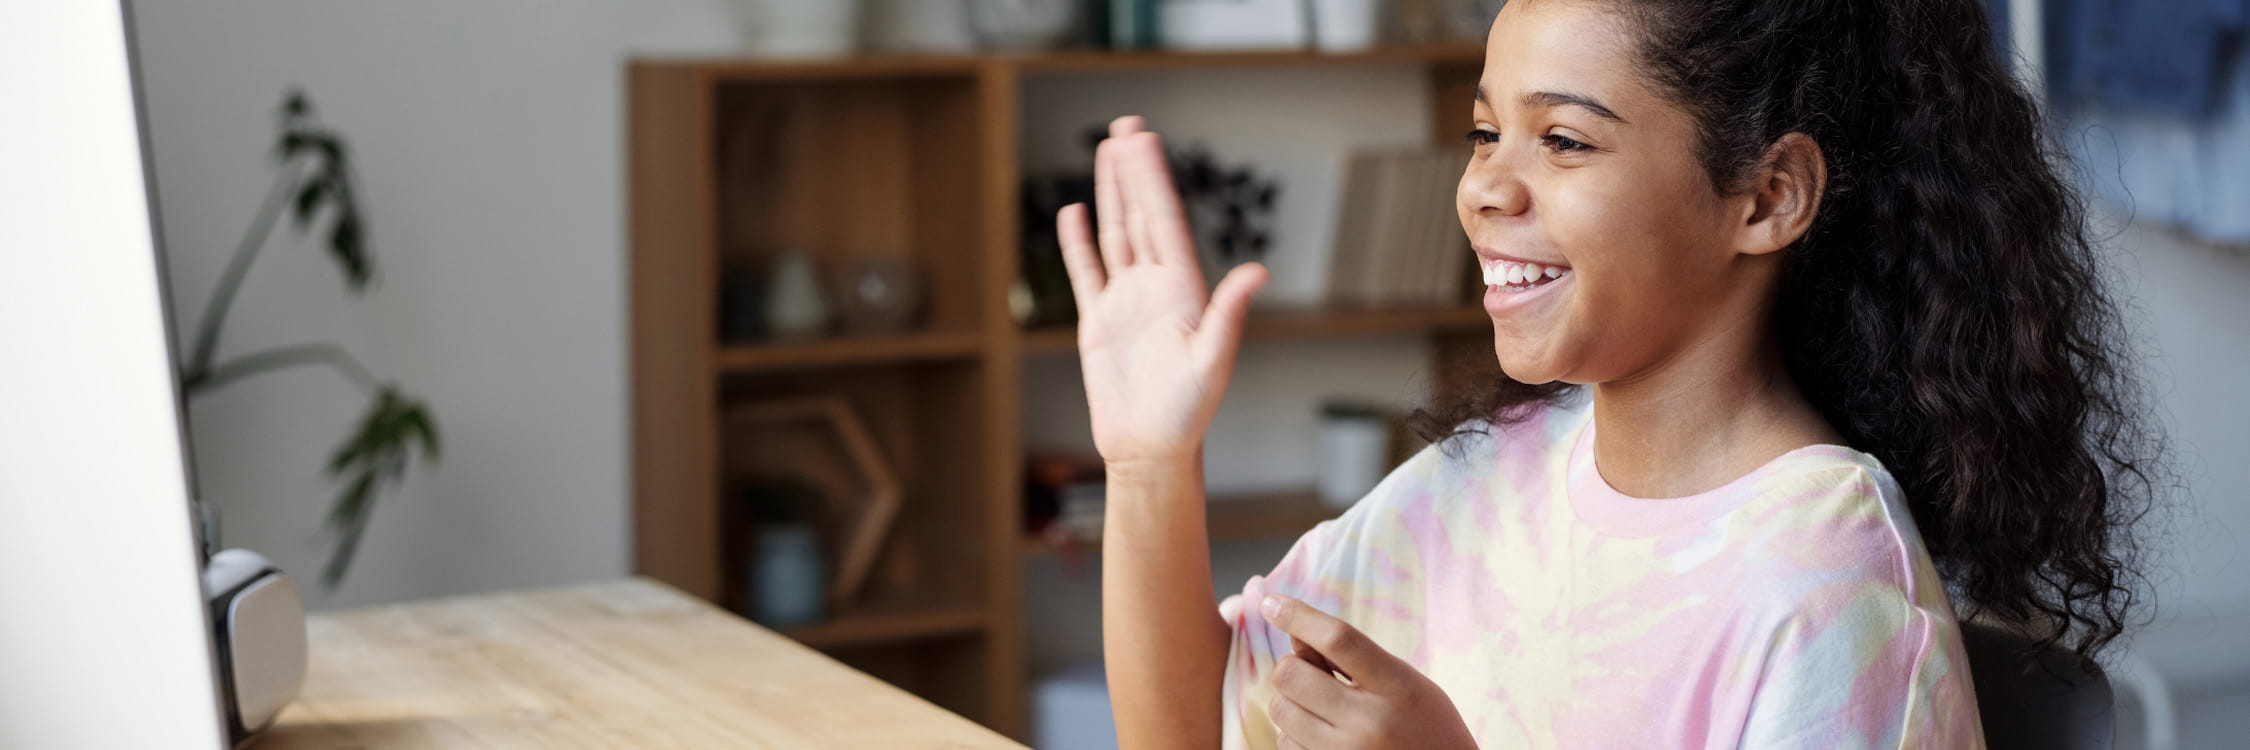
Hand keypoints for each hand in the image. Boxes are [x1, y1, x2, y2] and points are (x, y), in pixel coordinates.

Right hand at [1055, 116, 1268, 467]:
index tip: (1145, 141)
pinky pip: (1087, 273)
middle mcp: (1155, 288)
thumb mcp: (1212, 360)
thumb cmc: (1189, 413)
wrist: (1150, 450)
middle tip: (1126, 126)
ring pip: (1116, 235)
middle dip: (1134, 171)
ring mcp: (1126, 302)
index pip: (1165, 222)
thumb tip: (1258, 271)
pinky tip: (1076, 211)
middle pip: (1141, 216)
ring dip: (1112, 194)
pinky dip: (1078, 243)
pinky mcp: (1099, 322)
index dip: (1154, 179)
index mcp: (1183, 290)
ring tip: (1107, 152)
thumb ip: (1230, 313)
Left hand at [1261, 595, 1478, 749]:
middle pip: (1292, 674)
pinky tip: (1323, 736)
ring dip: (1291, 701)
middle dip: (1294, 667)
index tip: (1271, 603)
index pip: (1339, 639)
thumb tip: (1294, 631)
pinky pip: (1284, 743)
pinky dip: (1293, 734)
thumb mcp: (1404, 680)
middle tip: (1316, 676)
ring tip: (1323, 709)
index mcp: (1397, 687)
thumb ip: (1353, 656)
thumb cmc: (1426, 726)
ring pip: (1280, 709)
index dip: (1298, 616)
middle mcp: (1369, 722)